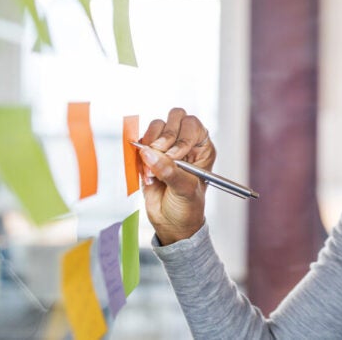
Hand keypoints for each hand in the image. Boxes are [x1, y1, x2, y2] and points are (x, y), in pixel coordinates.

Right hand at [136, 107, 215, 244]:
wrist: (171, 224)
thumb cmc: (188, 207)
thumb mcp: (185, 190)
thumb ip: (170, 171)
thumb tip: (150, 153)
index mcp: (202, 148)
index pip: (193, 125)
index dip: (182, 137)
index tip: (174, 156)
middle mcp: (185, 143)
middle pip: (175, 118)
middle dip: (165, 137)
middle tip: (160, 155)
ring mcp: (166, 147)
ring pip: (156, 126)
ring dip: (151, 145)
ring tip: (153, 170)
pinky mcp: (149, 154)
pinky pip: (141, 141)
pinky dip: (140, 154)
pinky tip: (147, 173)